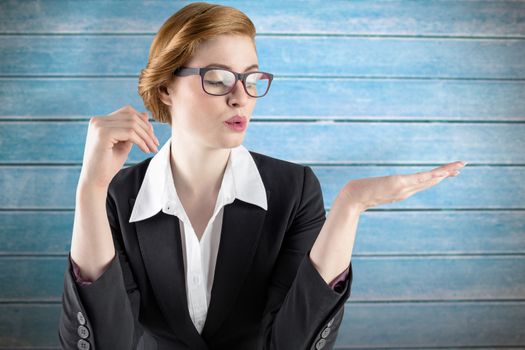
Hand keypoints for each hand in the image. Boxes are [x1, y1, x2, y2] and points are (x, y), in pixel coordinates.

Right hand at [78, 105, 159, 190]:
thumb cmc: (108, 164)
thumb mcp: (124, 144)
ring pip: (132, 124)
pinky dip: (141, 141)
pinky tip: (146, 150)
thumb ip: (133, 130)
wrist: (95, 181)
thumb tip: (146, 114)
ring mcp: (99, 126)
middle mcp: (97, 121)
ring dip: (146, 136)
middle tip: (156, 143)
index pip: (127, 111)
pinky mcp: (103, 134)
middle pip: (131, 116)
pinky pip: (130, 133)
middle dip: (147, 130)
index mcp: (100, 121)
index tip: (152, 136)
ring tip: (153, 148)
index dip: (143, 121)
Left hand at [336, 161, 466, 212]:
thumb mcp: (372, 189)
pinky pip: (419, 179)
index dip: (437, 178)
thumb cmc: (359, 194)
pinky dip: (431, 176)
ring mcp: (403, 188)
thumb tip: (379, 184)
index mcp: (402, 192)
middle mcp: (406, 191)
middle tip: (462, 166)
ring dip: (444, 173)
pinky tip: (442, 173)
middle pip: (430, 181)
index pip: (423, 183)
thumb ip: (378, 188)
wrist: (352, 199)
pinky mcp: (398, 184)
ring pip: (428, 180)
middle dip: (446, 173)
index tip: (449, 172)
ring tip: (459, 166)